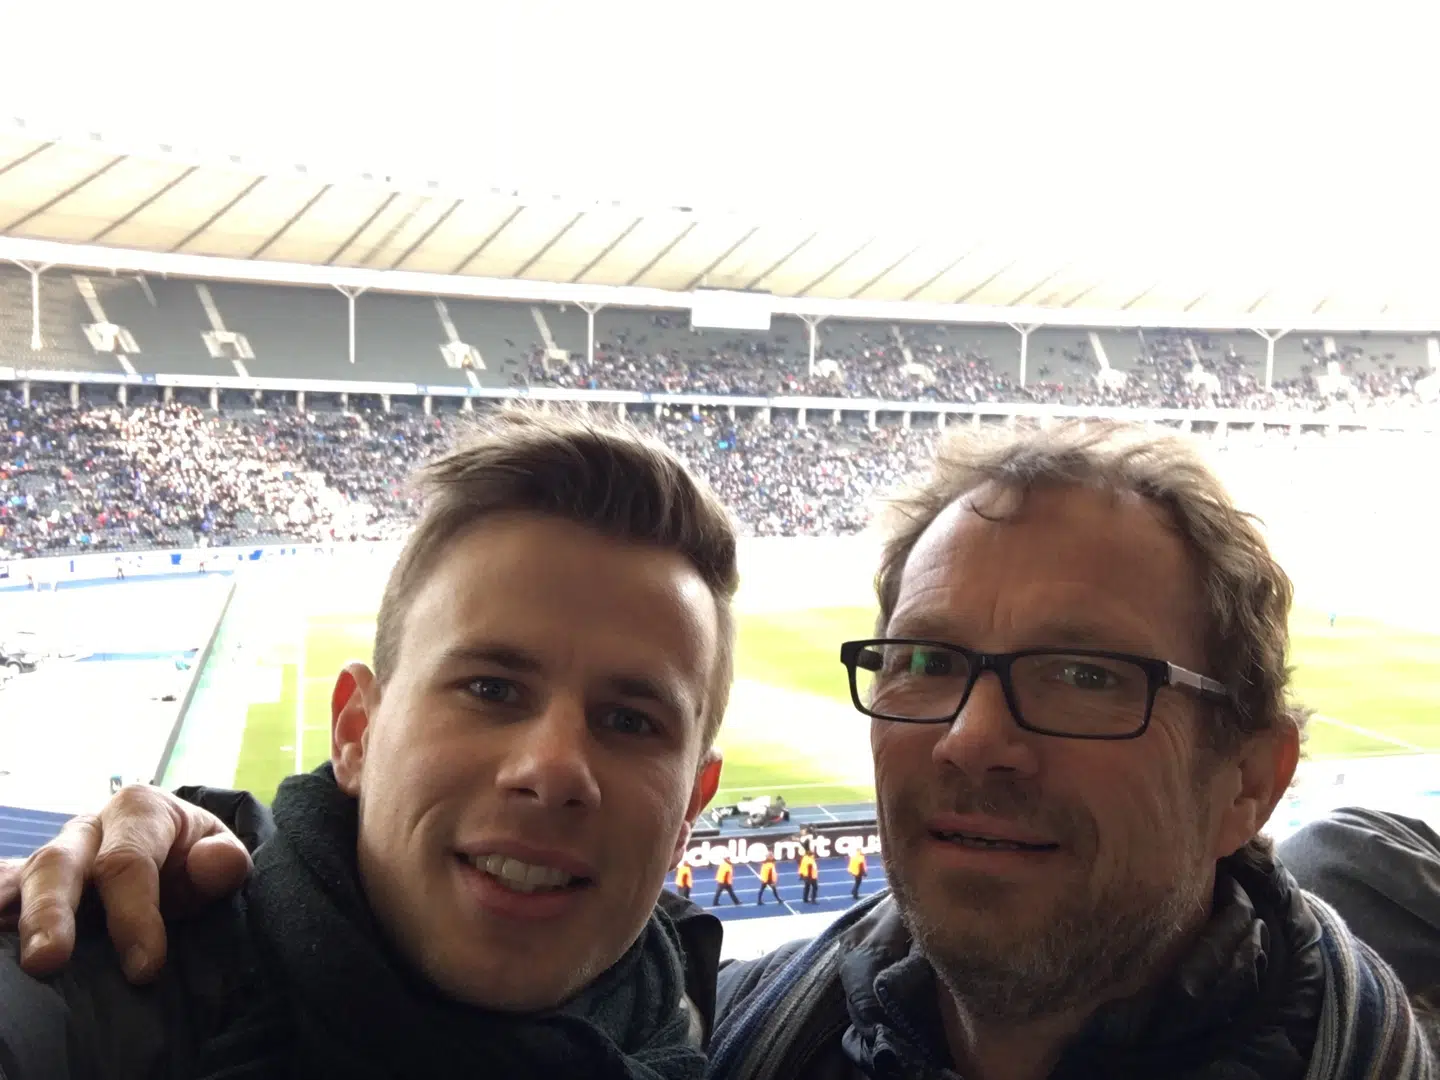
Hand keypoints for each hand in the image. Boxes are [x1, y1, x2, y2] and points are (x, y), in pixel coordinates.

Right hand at [0, 785, 251, 982]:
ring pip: (27, 877)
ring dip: (21, 918)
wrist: (173, 851)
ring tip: (20, 961)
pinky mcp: (30, 882)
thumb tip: (215, 862)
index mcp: (139, 810)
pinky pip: (7, 889)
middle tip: (49, 960)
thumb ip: (225, 861)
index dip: (135, 915)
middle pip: (60, 863)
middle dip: (52, 912)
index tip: (145, 968)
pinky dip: (0, 911)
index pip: (128, 863)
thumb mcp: (219, 853)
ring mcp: (55, 854)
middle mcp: (88, 828)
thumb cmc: (194, 857)